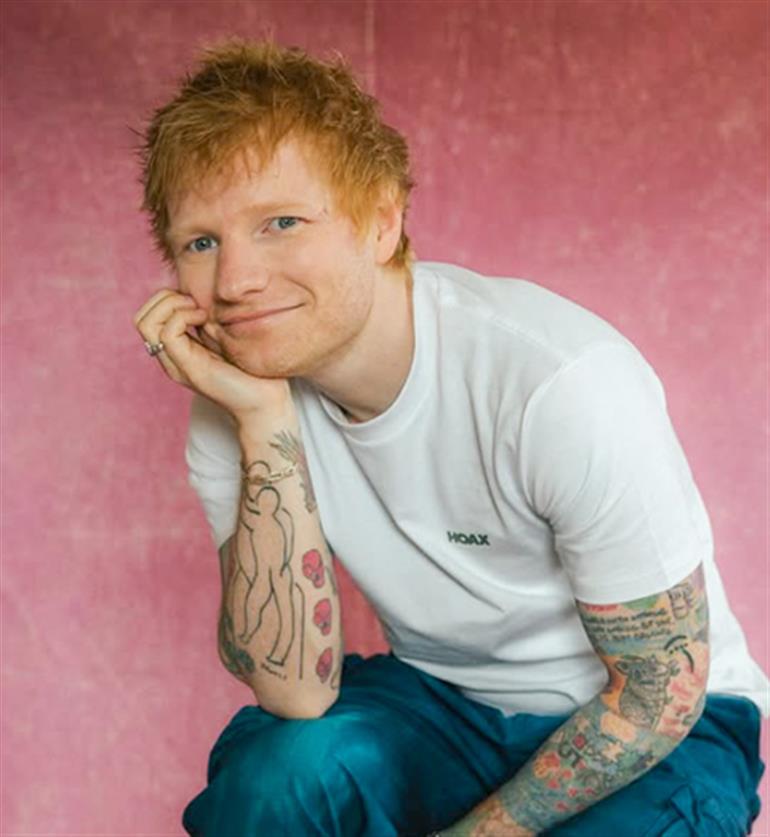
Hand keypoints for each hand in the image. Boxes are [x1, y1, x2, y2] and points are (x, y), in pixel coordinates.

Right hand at [133, 288, 290, 420]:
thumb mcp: (226, 338)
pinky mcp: (190, 369)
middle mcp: (170, 359)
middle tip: (195, 304)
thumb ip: (209, 322)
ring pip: (146, 324)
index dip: (166, 298)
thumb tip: (203, 294)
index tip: (196, 301)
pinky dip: (184, 317)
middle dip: (165, 298)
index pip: (147, 316)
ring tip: (199, 312)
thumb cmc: (252, 370)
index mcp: (176, 351)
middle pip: (140, 318)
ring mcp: (176, 365)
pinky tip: (206, 322)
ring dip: (173, 306)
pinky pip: (168, 332)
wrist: (265, 403)